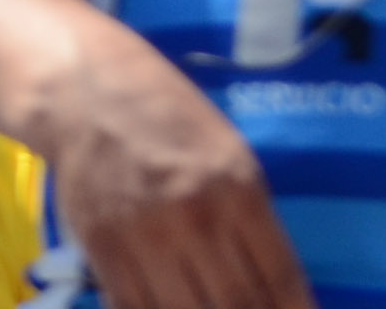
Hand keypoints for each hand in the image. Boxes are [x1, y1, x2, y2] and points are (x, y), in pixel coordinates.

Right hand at [45, 45, 314, 308]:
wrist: (90, 97)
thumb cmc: (172, 118)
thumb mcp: (230, 153)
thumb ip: (250, 212)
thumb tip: (272, 274)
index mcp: (237, 187)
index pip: (276, 270)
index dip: (294, 306)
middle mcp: (195, 218)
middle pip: (236, 300)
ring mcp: (146, 241)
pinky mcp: (103, 256)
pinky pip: (136, 307)